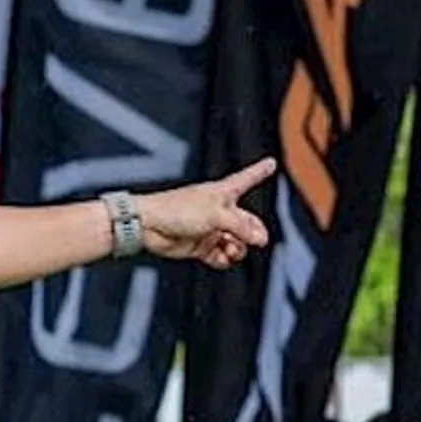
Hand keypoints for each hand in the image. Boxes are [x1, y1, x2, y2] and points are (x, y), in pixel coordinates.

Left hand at [137, 157, 277, 268]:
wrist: (148, 226)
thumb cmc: (177, 209)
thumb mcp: (217, 214)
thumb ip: (242, 227)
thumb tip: (259, 240)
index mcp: (223, 192)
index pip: (247, 178)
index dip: (260, 171)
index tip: (271, 162)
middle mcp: (218, 210)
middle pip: (248, 222)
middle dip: (254, 233)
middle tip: (256, 240)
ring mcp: (210, 228)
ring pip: (237, 242)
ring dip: (238, 248)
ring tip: (231, 249)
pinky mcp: (200, 245)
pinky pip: (221, 256)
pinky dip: (224, 259)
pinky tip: (221, 257)